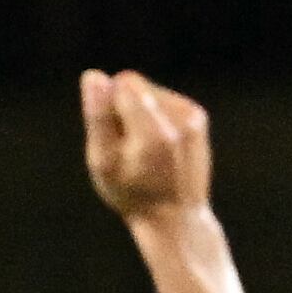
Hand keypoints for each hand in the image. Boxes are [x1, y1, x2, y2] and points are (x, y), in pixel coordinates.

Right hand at [82, 69, 211, 225]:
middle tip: (125, 146)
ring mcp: (192, 115)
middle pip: (136, 84)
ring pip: (150, 91)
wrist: (175, 216)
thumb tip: (93, 76)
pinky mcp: (197, 116)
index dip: (108, 104)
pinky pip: (164, 99)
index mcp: (153, 132)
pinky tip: (156, 146)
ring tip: (142, 149)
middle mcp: (179, 118)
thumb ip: (98, 119)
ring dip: (138, 112)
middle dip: (122, 107)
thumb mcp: (103, 163)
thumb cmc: (131, 193)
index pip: (124, 82)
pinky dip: (154, 117)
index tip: (111, 136)